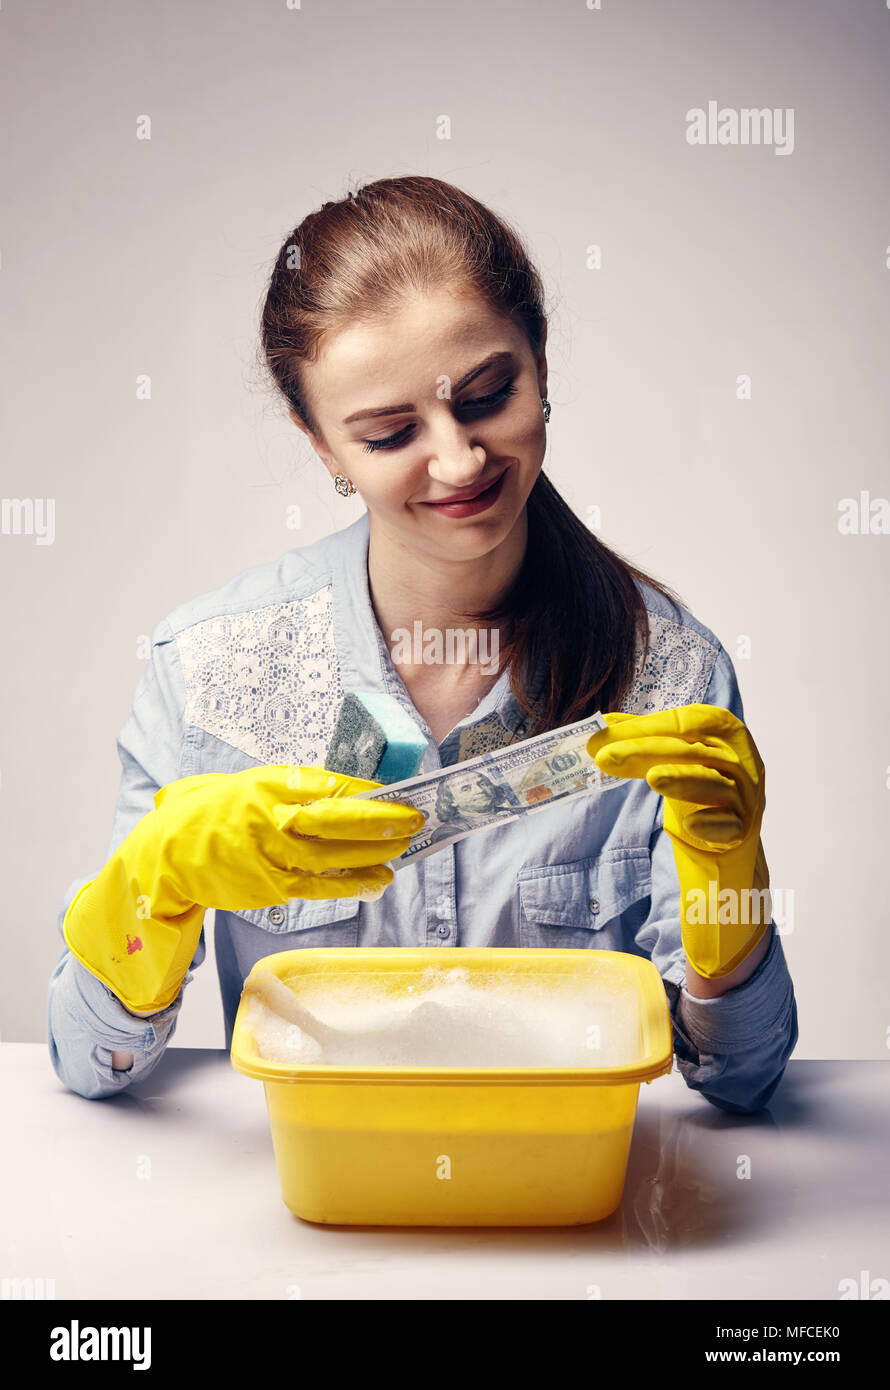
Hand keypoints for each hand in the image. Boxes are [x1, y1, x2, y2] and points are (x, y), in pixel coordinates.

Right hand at [64, 764, 424, 1013]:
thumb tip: (349, 792)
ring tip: (402, 850)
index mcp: (271, 784)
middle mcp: (274, 816)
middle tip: (415, 819)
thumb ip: (296, 788)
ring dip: (375, 854)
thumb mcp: (253, 784)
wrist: (169, 852)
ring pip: (337, 856)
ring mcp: (273, 854)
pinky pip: (322, 886)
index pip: (332, 784)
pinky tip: (378, 881)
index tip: (397, 793)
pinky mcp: (272, 886)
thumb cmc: (215, 813)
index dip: (370, 792)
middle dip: (383, 821)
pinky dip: (353, 884)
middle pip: (340, 818)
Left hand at [586, 705, 770, 978]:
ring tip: (652, 779)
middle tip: (605, 758)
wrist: (730, 843)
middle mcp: (742, 761)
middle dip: (647, 751)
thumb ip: (646, 739)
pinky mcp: (745, 832)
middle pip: (694, 751)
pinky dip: (713, 824)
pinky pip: (732, 827)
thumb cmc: (700, 792)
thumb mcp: (675, 760)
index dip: (644, 726)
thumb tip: (605, 723)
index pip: (684, 722)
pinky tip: (691, 825)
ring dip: (685, 779)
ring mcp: (746, 798)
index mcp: (725, 734)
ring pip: (718, 784)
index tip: (602, 737)